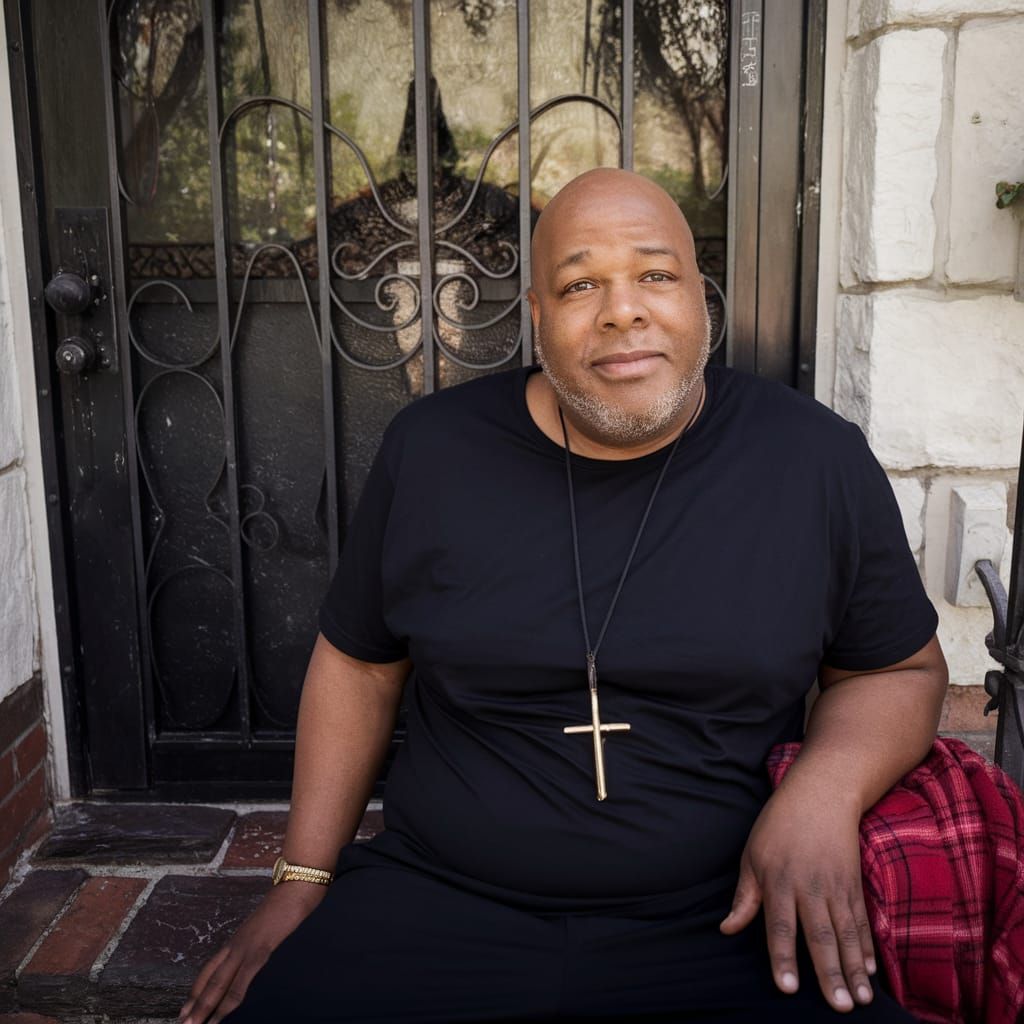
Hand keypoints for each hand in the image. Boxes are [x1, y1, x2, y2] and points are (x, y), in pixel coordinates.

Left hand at [178, 881, 326, 1023]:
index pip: (210, 969)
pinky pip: (240, 981)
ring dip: (206, 1007)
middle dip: (196, 1005)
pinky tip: (223, 1014)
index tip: (186, 1008)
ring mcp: (245, 947)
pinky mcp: (259, 950)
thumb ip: (257, 941)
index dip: (197, 991)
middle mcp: (235, 944)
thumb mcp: (266, 925)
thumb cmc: (286, 905)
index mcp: (237, 939)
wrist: (295, 888)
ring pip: (219, 983)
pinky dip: (229, 1001)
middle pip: (209, 979)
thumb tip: (254, 956)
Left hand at [718, 779, 875, 1012]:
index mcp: (779, 880)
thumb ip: (745, 897)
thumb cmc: (777, 826)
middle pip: (820, 935)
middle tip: (840, 1007)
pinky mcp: (853, 884)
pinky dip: (865, 947)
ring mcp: (835, 886)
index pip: (780, 925)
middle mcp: (809, 886)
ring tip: (861, 1000)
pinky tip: (869, 972)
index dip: (783, 957)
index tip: (788, 988)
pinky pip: (861, 921)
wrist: (820, 795)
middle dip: (830, 973)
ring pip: (846, 933)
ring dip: (853, 969)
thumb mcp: (752, 855)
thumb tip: (727, 929)